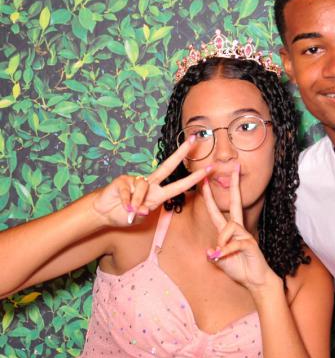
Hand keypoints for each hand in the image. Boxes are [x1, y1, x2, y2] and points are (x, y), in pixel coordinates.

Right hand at [91, 139, 211, 226]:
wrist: (103, 212)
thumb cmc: (124, 214)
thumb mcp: (139, 217)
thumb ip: (144, 212)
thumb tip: (144, 209)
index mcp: (159, 194)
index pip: (180, 184)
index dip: (194, 178)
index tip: (208, 170)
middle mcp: (150, 184)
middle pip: (168, 166)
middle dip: (181, 153)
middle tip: (194, 140)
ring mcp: (137, 180)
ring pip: (143, 188)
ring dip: (137, 202)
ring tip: (130, 212)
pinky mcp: (123, 180)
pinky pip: (128, 192)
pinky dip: (126, 202)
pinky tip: (124, 208)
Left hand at [201, 164, 278, 293]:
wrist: (256, 281)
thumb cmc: (240, 269)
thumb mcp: (221, 262)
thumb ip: (214, 255)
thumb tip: (209, 251)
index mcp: (229, 231)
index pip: (218, 211)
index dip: (210, 197)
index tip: (204, 182)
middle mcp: (238, 229)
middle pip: (236, 202)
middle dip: (235, 184)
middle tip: (234, 166)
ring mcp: (245, 235)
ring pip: (229, 228)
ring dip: (222, 241)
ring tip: (221, 255)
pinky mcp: (250, 243)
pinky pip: (234, 243)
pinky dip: (226, 251)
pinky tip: (223, 257)